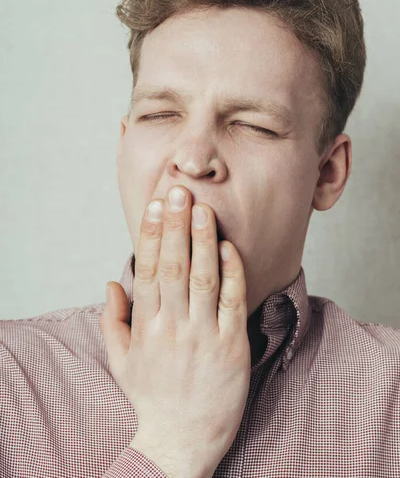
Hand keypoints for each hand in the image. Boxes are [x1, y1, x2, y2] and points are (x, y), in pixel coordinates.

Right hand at [100, 185, 250, 477]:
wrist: (183, 440)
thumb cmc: (152, 397)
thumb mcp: (121, 361)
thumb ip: (112, 321)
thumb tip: (111, 283)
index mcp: (146, 327)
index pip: (147, 271)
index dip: (151, 236)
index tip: (155, 206)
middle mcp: (173, 327)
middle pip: (174, 267)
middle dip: (176, 227)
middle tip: (179, 191)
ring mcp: (204, 335)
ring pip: (204, 279)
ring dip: (204, 241)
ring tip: (204, 209)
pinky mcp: (233, 345)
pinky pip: (233, 302)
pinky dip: (233, 273)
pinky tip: (230, 247)